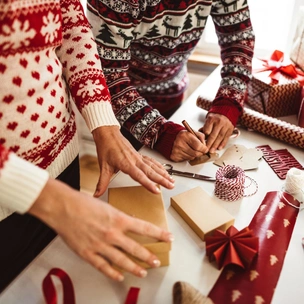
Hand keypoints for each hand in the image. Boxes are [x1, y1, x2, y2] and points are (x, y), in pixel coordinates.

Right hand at [29, 179, 173, 281]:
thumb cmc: (82, 202)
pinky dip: (113, 273)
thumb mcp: (106, 205)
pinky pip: (103, 267)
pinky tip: (120, 276)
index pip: (145, 228)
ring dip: (134, 268)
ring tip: (143, 272)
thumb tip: (127, 222)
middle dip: (149, 256)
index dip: (159, 234)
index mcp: (118, 219)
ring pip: (122, 261)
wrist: (62, 207)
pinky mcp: (88, 253)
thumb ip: (118, 217)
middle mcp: (112, 234)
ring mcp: (100, 245)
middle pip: (136, 248)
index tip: (169, 238)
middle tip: (157, 261)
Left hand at [92, 126, 173, 195]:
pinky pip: (152, 161)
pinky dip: (159, 166)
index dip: (148, 184)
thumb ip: (102, 182)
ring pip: (154, 166)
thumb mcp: (103, 166)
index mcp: (126, 164)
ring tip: (172, 181)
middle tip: (171, 186)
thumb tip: (96, 194)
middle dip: (162, 180)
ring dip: (163, 173)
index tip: (156, 190)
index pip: (139, 176)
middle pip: (151, 172)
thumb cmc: (106, 148)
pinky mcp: (139, 155)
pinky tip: (164, 170)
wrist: (108, 133)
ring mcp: (138, 157)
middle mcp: (135, 160)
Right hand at [170, 130, 207, 161]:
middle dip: (200, 153)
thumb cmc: (183, 136)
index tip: (205, 149)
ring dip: (194, 155)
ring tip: (191, 150)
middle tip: (201, 151)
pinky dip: (188, 157)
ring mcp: (176, 151)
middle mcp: (179, 143)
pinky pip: (186, 160)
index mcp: (185, 135)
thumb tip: (205, 146)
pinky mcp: (174, 156)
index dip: (204, 149)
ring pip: (192, 158)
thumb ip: (201, 137)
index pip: (198, 146)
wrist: (170, 138)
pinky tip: (186, 152)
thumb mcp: (192, 132)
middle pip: (196, 153)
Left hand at [199, 113, 233, 152]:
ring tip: (212, 151)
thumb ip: (204, 128)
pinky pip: (226, 138)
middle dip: (209, 144)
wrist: (226, 112)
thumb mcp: (208, 120)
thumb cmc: (215, 117)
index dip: (204, 137)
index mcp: (212, 119)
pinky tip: (219, 148)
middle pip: (213, 135)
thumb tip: (200, 137)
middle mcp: (219, 122)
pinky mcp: (230, 129)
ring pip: (220, 137)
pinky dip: (222, 144)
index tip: (202, 143)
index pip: (207, 130)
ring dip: (215, 145)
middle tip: (206, 150)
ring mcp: (226, 126)